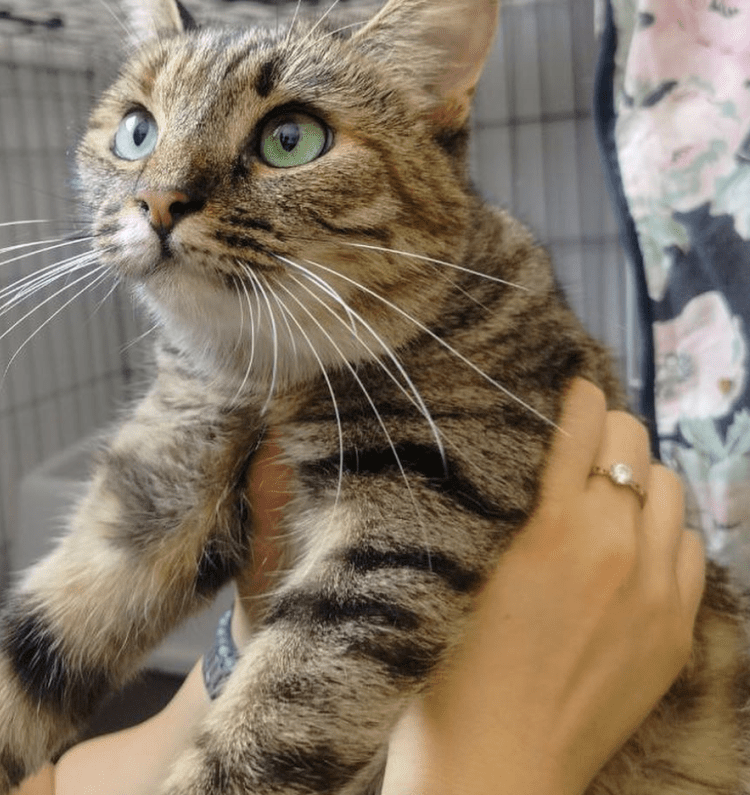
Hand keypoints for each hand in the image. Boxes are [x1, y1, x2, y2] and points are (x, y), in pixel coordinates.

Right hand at [382, 379, 705, 794]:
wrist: (498, 767)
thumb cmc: (455, 667)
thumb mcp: (465, 566)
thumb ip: (509, 504)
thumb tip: (535, 453)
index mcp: (556, 526)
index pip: (587, 423)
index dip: (577, 398)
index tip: (569, 390)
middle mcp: (618, 547)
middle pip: (637, 444)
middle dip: (609, 433)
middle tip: (581, 445)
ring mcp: (657, 592)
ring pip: (672, 490)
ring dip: (641, 481)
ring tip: (610, 497)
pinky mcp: (676, 631)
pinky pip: (692, 548)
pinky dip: (666, 533)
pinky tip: (635, 549)